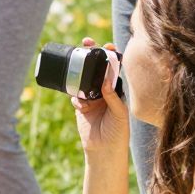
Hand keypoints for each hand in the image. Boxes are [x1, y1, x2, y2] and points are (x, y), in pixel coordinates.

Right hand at [70, 42, 129, 161]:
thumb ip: (112, 96)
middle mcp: (104, 93)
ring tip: (77, 66)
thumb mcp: (119, 112)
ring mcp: (91, 99)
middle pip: (96, 70)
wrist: (104, 151)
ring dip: (80, 74)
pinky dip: (75, 97)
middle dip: (91, 56)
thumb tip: (104, 78)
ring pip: (83, 81)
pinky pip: (75, 96)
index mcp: (117, 91)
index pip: (113, 70)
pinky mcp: (80, 107)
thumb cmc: (118, 132)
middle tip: (87, 42)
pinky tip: (80, 104)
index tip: (108, 45)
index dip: (110, 56)